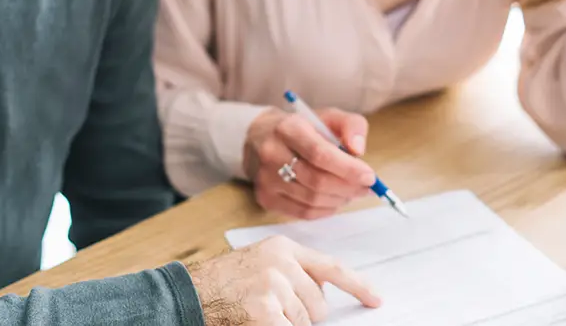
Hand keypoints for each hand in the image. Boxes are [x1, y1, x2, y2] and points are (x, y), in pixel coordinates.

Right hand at [188, 235, 381, 324]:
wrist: (190, 292)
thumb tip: (323, 297)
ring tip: (259, 311)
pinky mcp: (265, 310)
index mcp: (284, 248)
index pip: (332, 267)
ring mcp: (274, 286)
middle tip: (273, 309)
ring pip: (306, 321)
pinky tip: (257, 321)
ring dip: (287, 324)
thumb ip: (294, 272)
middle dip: (304, 315)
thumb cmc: (225, 282)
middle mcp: (282, 263)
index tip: (375, 299)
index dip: (358, 286)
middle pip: (319, 304)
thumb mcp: (262, 263)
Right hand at [244, 107, 375, 219]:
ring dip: (340, 199)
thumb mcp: (330, 116)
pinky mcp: (266, 197)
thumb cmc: (303, 128)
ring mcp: (266, 179)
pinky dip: (326, 210)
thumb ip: (352, 126)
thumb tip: (358, 150)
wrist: (261, 137)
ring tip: (352, 191)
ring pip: (312, 199)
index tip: (369, 176)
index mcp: (289, 128)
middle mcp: (272, 153)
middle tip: (367, 187)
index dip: (348, 169)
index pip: (320, 154)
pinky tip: (335, 199)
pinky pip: (303, 213)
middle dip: (348, 187)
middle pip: (317, 180)